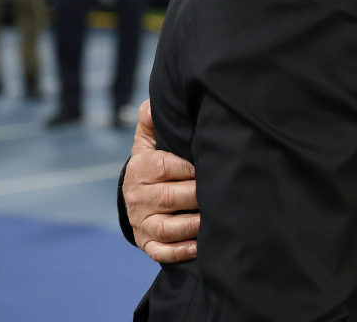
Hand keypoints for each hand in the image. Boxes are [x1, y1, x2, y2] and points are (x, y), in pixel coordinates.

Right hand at [124, 100, 200, 263]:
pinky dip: (180, 251)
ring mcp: (141, 222)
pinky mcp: (146, 242)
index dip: (186, 167)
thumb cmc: (153, 163)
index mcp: (140, 169)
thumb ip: (151, 121)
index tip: (206, 166)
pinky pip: (161, 251)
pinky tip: (200, 246)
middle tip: (219, 192)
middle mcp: (138, 197)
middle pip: (167, 197)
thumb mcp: (148, 141)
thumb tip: (153, 105)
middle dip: (195, 195)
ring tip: (215, 220)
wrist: (136, 195)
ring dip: (192, 225)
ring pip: (166, 227)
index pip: (163, 166)